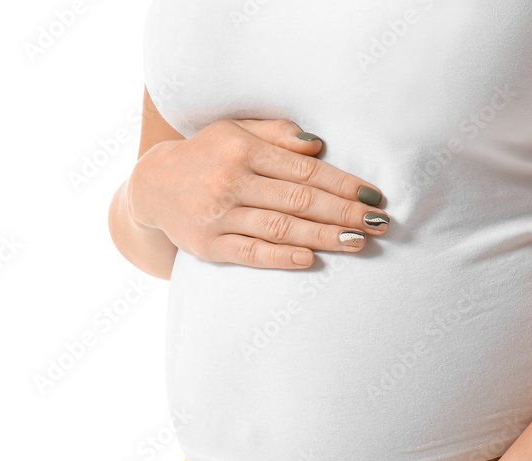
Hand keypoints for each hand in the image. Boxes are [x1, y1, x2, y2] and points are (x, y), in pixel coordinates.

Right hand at [125, 119, 390, 269]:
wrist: (152, 186)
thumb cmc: (206, 155)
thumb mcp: (235, 130)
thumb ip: (277, 135)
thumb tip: (319, 147)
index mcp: (242, 149)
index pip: (304, 171)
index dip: (342, 185)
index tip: (374, 196)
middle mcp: (230, 181)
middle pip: (298, 201)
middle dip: (343, 213)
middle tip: (379, 223)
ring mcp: (218, 216)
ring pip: (280, 228)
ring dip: (323, 236)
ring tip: (358, 242)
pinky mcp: (208, 246)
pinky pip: (251, 253)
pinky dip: (282, 257)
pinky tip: (311, 258)